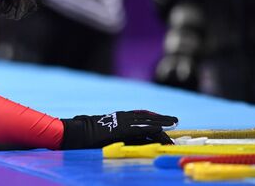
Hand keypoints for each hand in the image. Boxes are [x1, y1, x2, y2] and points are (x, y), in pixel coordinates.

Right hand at [61, 110, 177, 148]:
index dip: (154, 117)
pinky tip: (160, 129)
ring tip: (173, 124)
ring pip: (147, 121)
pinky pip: (140, 127)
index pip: (141, 115)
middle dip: (162, 118)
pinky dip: (151, 127)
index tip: (164, 120)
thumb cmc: (89, 133)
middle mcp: (123, 117)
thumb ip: (121, 135)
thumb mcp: (108, 133)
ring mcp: (123, 122)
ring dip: (161, 122)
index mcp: (119, 117)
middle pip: (147, 116)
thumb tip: (135, 140)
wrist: (79, 131)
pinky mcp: (122, 128)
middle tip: (175, 120)